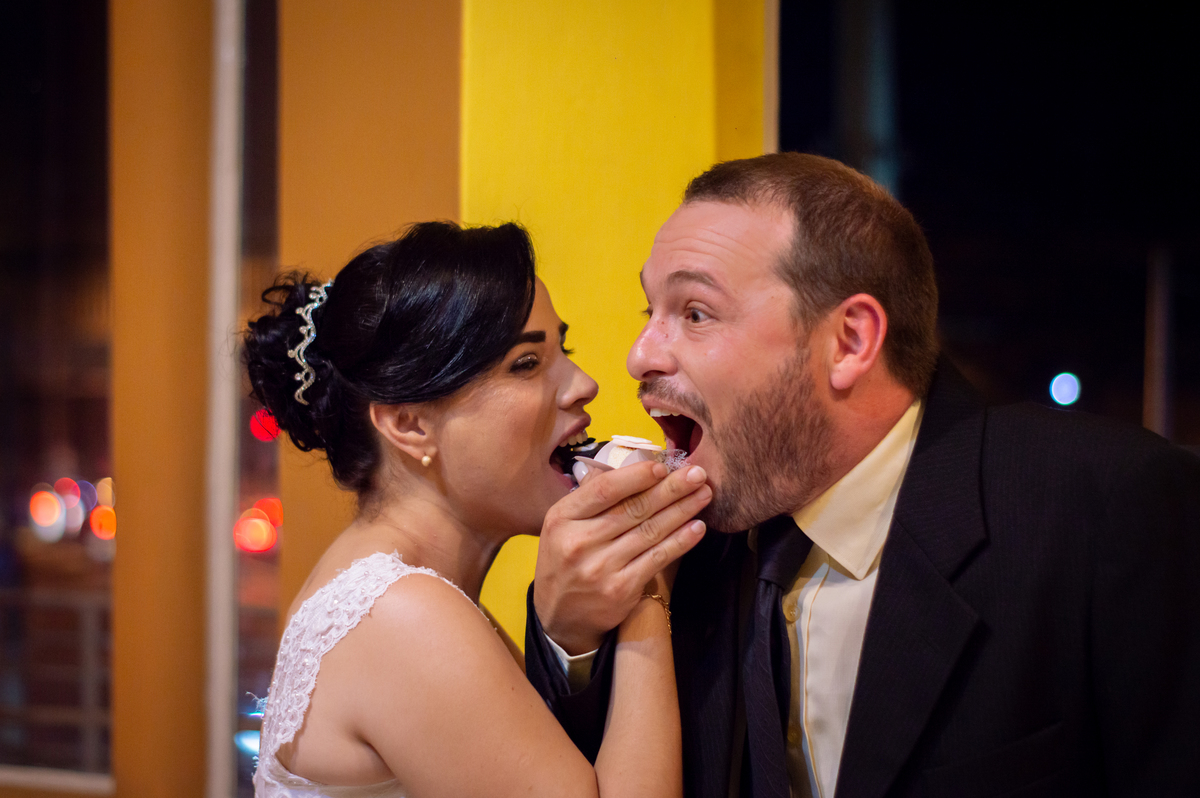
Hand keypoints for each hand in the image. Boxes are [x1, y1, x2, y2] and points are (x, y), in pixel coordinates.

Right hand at [535, 461, 710, 654]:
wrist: (559, 616)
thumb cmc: (564, 559)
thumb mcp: (562, 525)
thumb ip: (591, 497)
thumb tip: (631, 467)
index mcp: (562, 517)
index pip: (604, 490)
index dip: (636, 476)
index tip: (663, 466)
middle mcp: (580, 541)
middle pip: (634, 509)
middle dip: (671, 489)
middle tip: (698, 474)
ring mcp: (601, 567)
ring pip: (650, 531)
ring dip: (682, 511)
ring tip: (704, 495)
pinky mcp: (621, 589)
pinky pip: (657, 559)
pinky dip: (680, 542)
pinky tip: (697, 527)